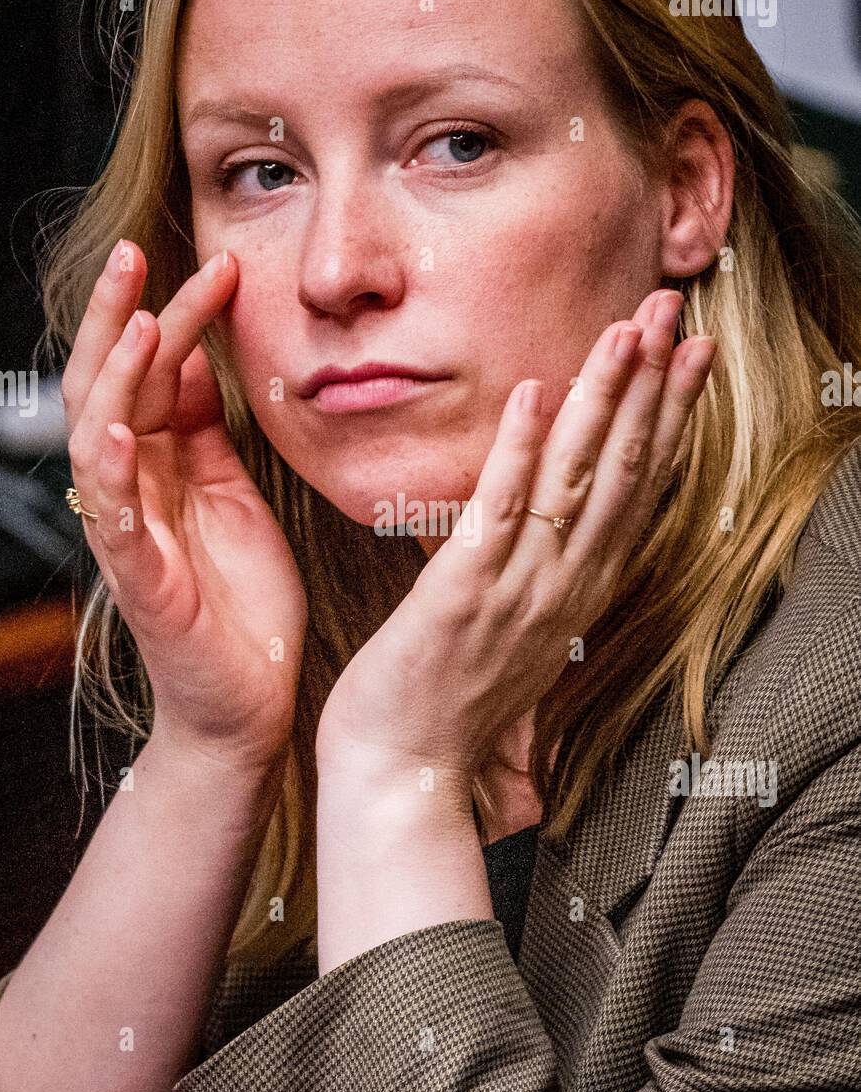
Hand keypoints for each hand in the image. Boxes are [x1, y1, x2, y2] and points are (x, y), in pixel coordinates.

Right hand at [63, 240, 306, 777]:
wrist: (250, 698)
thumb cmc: (242, 601)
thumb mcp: (231, 493)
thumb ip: (207, 431)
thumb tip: (196, 356)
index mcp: (160, 466)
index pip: (150, 374)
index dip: (174, 314)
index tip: (218, 263)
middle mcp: (133, 490)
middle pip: (108, 387)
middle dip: (118, 319)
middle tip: (134, 254)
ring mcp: (128, 534)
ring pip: (96, 439)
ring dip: (114, 379)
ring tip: (142, 321)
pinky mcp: (140, 582)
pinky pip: (111, 521)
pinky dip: (111, 473)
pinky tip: (120, 432)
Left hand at [315, 288, 713, 816]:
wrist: (403, 778)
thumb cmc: (449, 708)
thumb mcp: (516, 638)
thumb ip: (543, 582)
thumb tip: (556, 536)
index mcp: (577, 594)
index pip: (637, 492)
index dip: (668, 420)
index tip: (689, 359)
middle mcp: (564, 589)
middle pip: (623, 474)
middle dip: (653, 388)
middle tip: (674, 312)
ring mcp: (519, 592)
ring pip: (576, 483)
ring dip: (605, 401)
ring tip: (627, 331)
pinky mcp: (462, 597)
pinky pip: (499, 514)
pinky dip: (522, 452)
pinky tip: (536, 394)